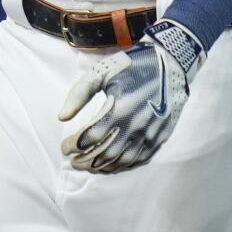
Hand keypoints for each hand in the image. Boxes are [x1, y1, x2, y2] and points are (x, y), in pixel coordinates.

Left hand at [57, 19, 204, 172]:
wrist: (169, 64)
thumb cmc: (130, 67)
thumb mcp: (101, 73)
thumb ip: (79, 94)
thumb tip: (62, 117)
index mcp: (118, 109)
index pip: (90, 137)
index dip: (73, 146)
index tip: (64, 148)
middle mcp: (135, 126)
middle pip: (104, 154)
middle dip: (84, 161)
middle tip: (72, 162)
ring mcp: (149, 134)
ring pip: (122, 161)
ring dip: (101, 167)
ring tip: (87, 167)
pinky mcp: (160, 137)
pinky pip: (139, 159)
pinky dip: (122, 167)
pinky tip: (110, 166)